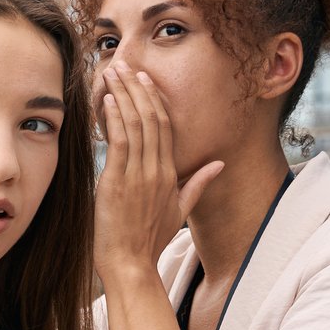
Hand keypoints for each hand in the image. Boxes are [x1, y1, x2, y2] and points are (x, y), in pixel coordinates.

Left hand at [93, 61, 223, 285]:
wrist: (131, 265)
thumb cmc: (149, 241)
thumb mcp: (180, 211)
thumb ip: (198, 185)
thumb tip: (220, 165)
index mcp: (171, 175)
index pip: (166, 127)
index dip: (155, 99)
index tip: (144, 79)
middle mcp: (158, 171)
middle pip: (152, 118)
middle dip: (138, 88)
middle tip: (125, 65)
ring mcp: (139, 176)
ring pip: (137, 125)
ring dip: (124, 95)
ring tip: (112, 72)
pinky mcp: (118, 183)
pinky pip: (120, 143)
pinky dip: (115, 118)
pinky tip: (109, 99)